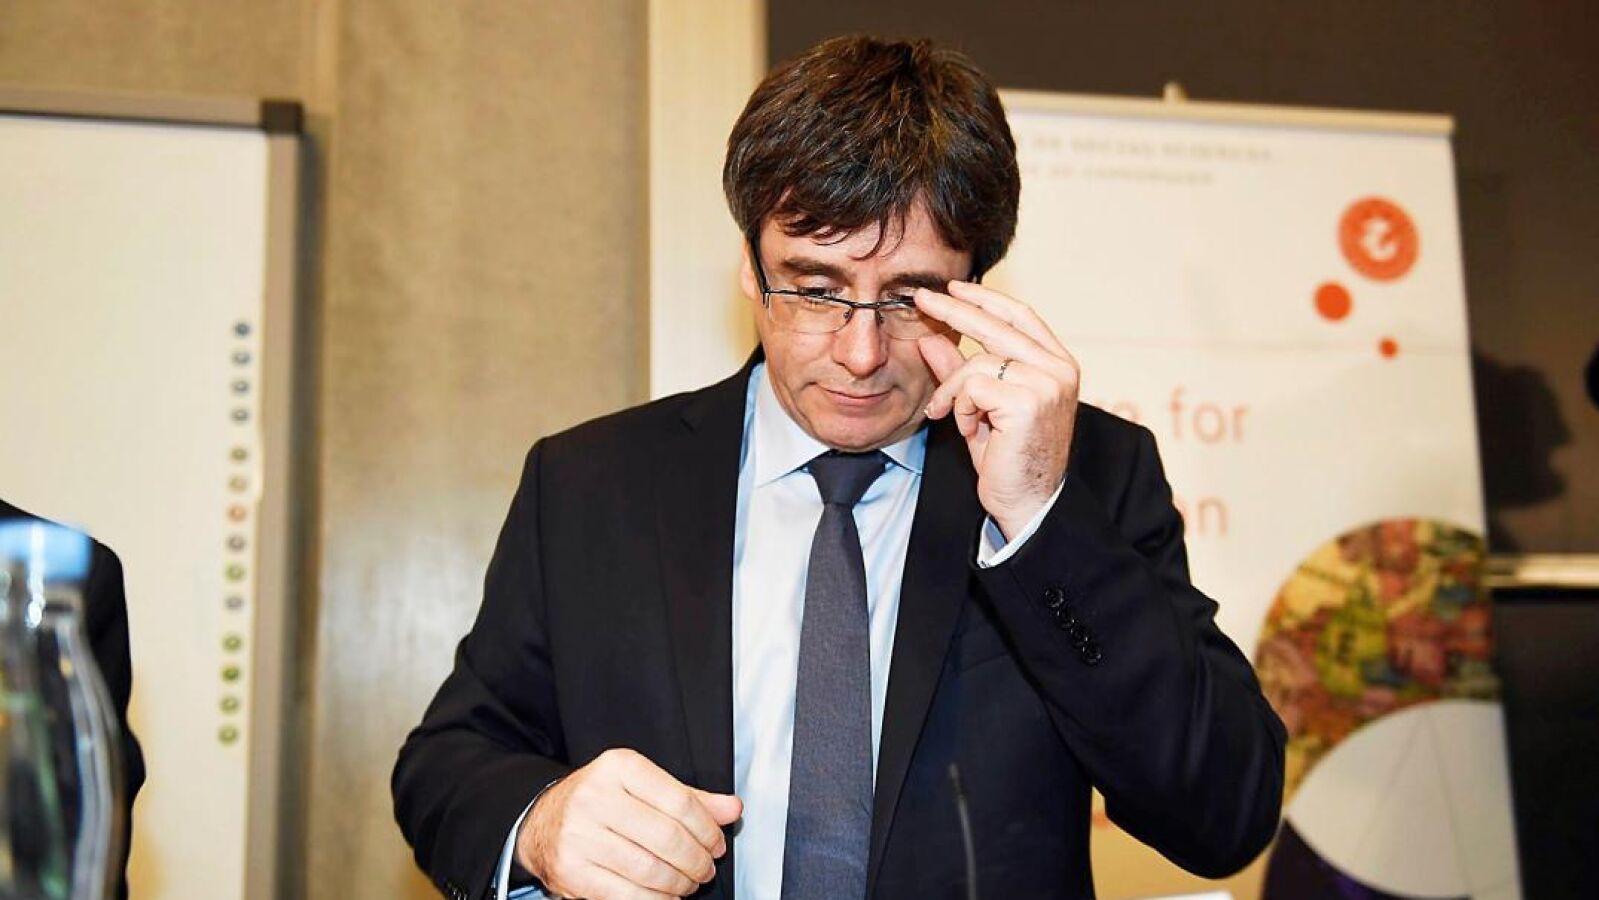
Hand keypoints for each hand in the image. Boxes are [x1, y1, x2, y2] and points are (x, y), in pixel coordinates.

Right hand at [517, 748, 742, 898]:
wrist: (541, 822)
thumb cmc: (600, 803)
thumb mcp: (642, 787)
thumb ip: (688, 798)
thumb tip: (733, 809)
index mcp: (619, 767)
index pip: (681, 802)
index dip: (708, 830)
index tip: (716, 844)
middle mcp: (595, 797)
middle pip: (668, 838)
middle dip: (697, 861)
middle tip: (705, 869)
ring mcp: (579, 835)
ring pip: (650, 870)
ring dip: (679, 884)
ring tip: (687, 884)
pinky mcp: (571, 871)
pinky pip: (626, 895)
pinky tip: (665, 897)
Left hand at [914, 280, 1079, 538]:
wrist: (1028, 503)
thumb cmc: (1009, 458)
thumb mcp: (980, 408)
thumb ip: (959, 372)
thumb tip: (931, 338)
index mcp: (1057, 365)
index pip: (1021, 316)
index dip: (986, 299)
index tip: (954, 287)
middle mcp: (1058, 369)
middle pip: (998, 324)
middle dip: (954, 310)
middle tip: (922, 298)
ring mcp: (1046, 383)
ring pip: (977, 362)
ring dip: (954, 392)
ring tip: (957, 419)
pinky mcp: (1027, 402)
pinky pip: (971, 387)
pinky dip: (960, 409)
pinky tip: (972, 431)